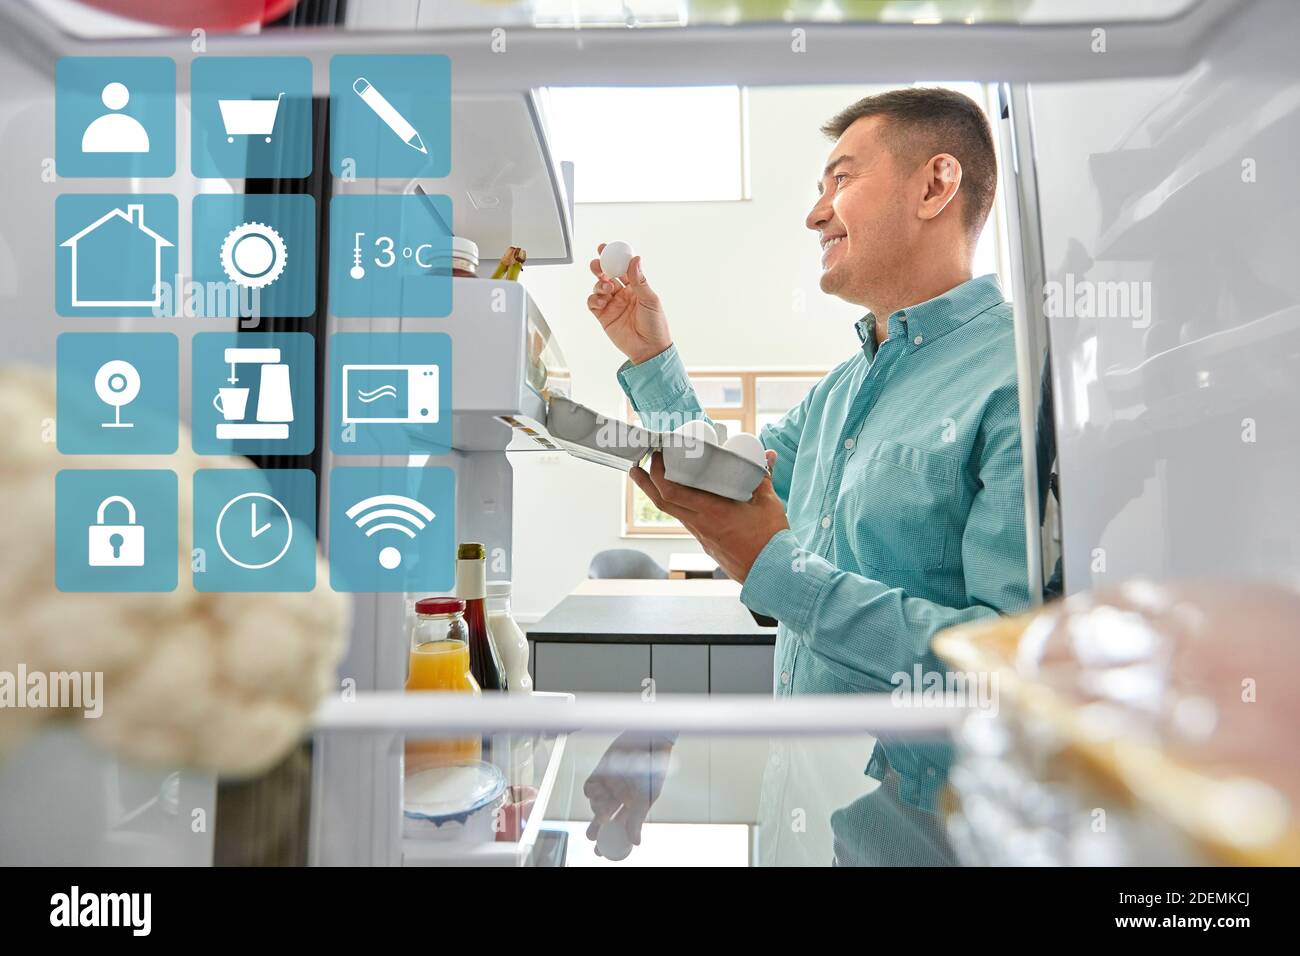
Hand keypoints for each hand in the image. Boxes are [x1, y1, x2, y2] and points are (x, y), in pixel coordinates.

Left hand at [583, 731, 673, 853]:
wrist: (647, 741)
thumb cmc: (652, 769)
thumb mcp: (646, 797)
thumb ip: (637, 819)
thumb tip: (635, 842)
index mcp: (633, 805)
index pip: (620, 827)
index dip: (610, 840)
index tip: (601, 852)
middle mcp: (620, 797)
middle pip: (604, 819)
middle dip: (596, 829)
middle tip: (592, 837)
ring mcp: (609, 785)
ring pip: (596, 804)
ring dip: (598, 808)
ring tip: (606, 806)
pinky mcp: (600, 773)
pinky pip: (589, 789)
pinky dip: (591, 793)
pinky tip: (599, 789)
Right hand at [586, 245, 672, 364]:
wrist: (649, 349)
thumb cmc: (655, 325)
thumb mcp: (650, 300)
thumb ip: (640, 280)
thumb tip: (635, 259)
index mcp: (636, 287)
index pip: (622, 267)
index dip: (614, 257)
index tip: (606, 247)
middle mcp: (623, 293)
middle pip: (607, 274)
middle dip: (600, 266)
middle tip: (597, 263)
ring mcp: (612, 304)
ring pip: (599, 286)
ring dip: (599, 283)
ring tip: (607, 287)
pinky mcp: (604, 316)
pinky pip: (593, 303)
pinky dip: (594, 299)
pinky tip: (601, 301)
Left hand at [631, 449, 788, 582]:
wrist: (770, 573)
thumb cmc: (770, 540)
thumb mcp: (768, 503)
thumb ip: (763, 477)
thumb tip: (769, 455)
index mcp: (712, 512)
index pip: (672, 493)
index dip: (658, 474)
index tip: (657, 456)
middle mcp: (701, 524)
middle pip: (662, 503)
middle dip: (645, 483)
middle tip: (636, 467)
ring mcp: (701, 536)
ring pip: (673, 513)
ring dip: (658, 495)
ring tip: (651, 479)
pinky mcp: (706, 543)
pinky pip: (686, 521)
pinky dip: (677, 507)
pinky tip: (681, 499)